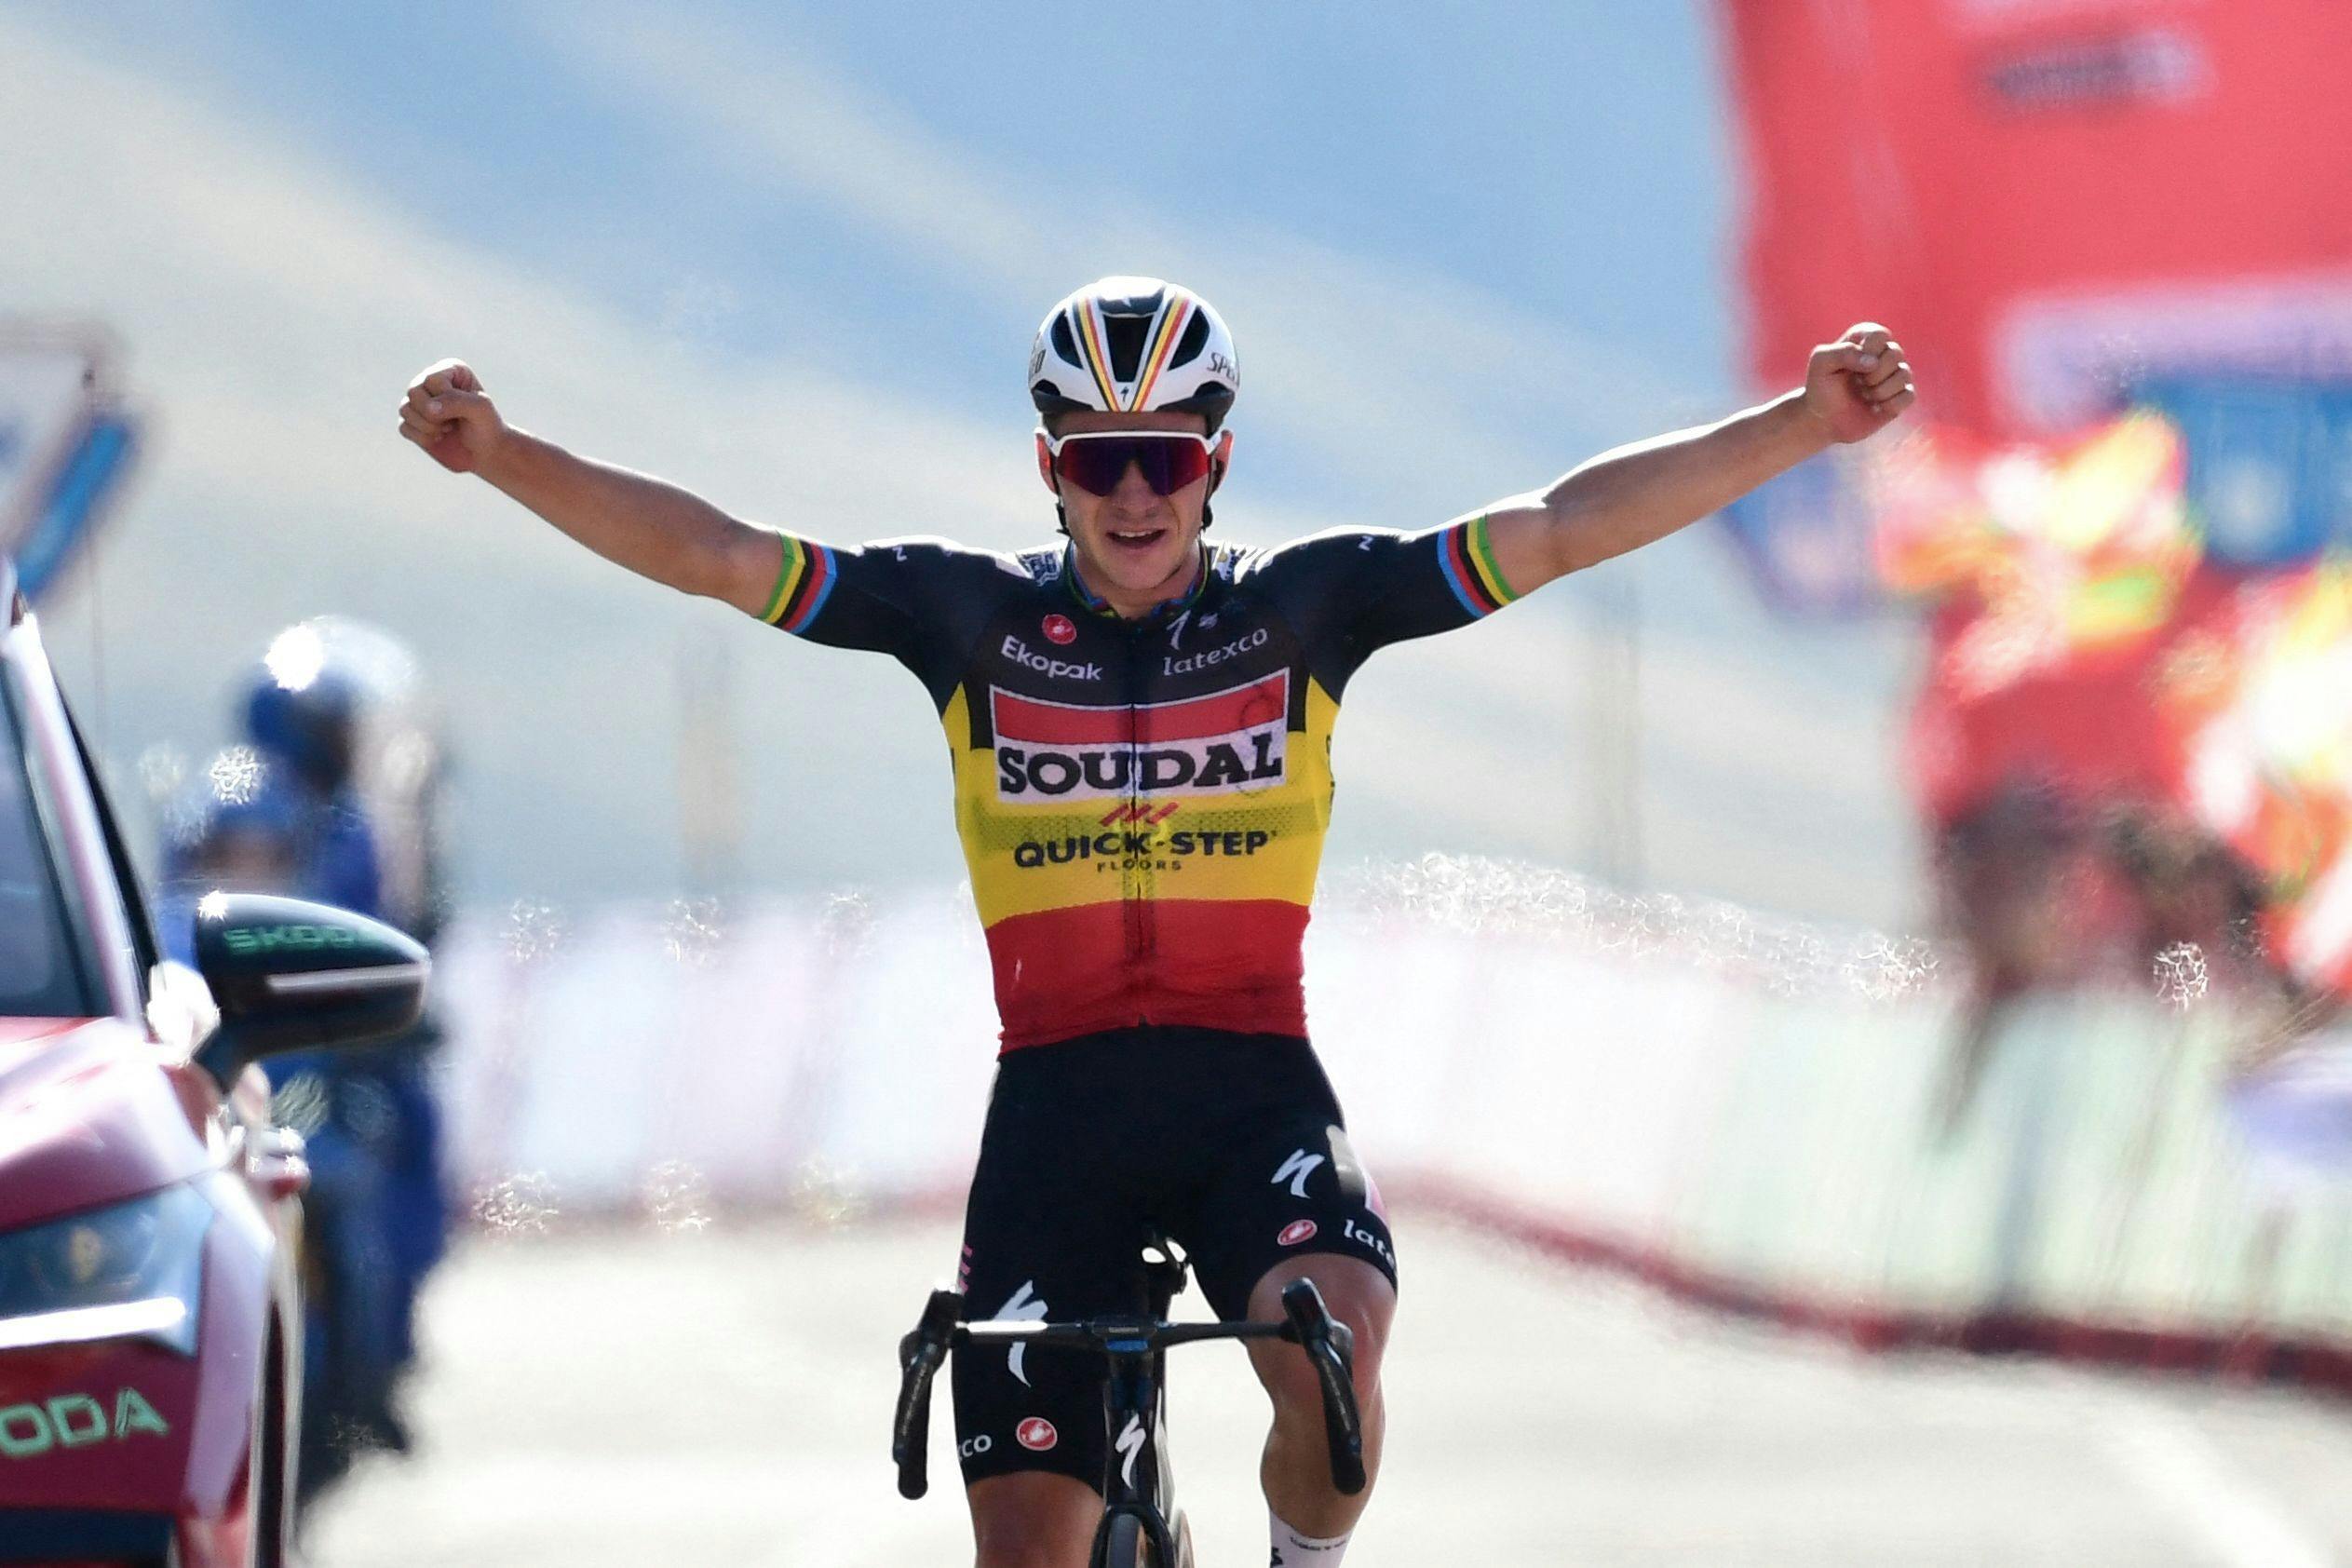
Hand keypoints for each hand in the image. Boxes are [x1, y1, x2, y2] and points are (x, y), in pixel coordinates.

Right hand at [398, 359, 506, 473]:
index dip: (446, 398)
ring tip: (448, 429)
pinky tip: (438, 438)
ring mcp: (419, 401)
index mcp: (449, 369)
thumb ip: (456, 401)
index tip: (464, 410)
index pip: (432, 379)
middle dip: (434, 414)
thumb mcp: (480, 408)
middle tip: (453, 422)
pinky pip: (404, 427)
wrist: (486, 453)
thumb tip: (429, 408)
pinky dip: (422, 437)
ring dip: (429, 427)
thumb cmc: (487, 426)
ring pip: (405, 409)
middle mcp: (430, 380)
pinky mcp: (412, 422)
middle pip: (414, 391)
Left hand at [1801, 323, 1915, 444]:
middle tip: (1857, 383)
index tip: (1850, 367)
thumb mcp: (1820, 364)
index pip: (1880, 335)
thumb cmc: (1821, 388)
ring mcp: (1895, 374)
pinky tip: (1875, 408)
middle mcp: (1884, 352)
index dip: (1867, 352)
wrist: (1824, 420)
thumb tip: (1873, 362)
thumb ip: (1842, 352)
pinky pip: (1909, 396)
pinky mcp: (1902, 395)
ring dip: (1880, 391)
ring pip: (1904, 374)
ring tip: (1865, 395)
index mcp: (1865, 338)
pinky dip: (1890, 404)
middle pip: (1895, 353)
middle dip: (1873, 374)